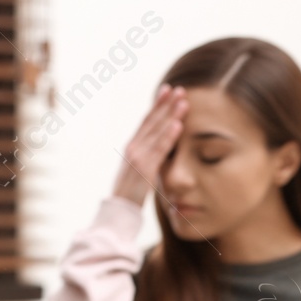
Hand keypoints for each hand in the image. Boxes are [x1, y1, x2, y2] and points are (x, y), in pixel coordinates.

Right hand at [113, 85, 189, 206]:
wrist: (117, 212)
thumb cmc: (129, 195)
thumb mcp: (137, 172)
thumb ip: (146, 158)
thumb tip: (157, 152)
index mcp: (132, 146)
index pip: (146, 121)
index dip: (157, 105)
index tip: (168, 91)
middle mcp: (133, 147)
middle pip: (152, 121)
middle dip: (166, 104)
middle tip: (179, 89)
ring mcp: (137, 157)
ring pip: (157, 131)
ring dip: (171, 115)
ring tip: (183, 101)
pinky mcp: (144, 169)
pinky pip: (159, 150)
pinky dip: (168, 136)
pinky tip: (178, 124)